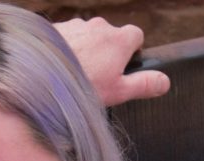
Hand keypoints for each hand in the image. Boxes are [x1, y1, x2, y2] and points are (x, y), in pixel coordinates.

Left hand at [55, 17, 169, 106]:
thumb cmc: (82, 86)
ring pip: (87, 37)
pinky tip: (58, 69)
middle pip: (110, 36)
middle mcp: (99, 26)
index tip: (122, 68)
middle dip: (105, 53)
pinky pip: (66, 38)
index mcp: (119, 39)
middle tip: (95, 78)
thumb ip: (143, 84)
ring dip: (84, 52)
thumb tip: (165, 82)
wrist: (39, 76)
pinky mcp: (56, 28)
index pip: (136, 36)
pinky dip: (65, 50)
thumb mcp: (118, 91)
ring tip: (74, 75)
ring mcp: (76, 25)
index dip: (131, 52)